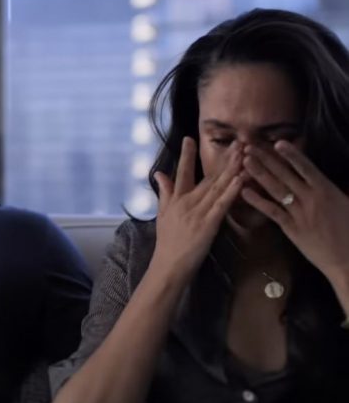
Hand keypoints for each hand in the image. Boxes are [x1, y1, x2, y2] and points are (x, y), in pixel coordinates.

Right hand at [152, 137, 242, 279]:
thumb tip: (159, 173)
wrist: (169, 264)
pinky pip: (222, 205)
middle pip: (208, 177)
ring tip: (244, 154)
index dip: (186, 155)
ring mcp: (198, 212)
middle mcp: (187, 202)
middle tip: (237, 142)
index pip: (182, 172)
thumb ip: (164, 192)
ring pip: (217, 187)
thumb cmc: (167, 241)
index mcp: (176, 199)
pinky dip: (231, 191)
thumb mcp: (162, 214)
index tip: (190, 137)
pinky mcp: (208, 224)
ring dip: (232, 169)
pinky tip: (240, 178)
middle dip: (223, 159)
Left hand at [241, 140, 348, 283]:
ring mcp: (300, 213)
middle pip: (285, 174)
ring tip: (244, 162)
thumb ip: (331, 189)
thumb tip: (320, 178)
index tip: (277, 142)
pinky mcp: (292, 228)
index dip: (291, 154)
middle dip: (266, 159)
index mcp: (327, 189)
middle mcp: (311, 198)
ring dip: (259, 174)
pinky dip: (258, 201)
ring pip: (276, 190)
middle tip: (249, 147)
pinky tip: (245, 192)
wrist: (348, 259)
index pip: (306, 167)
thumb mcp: (346, 203)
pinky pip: (272, 212)